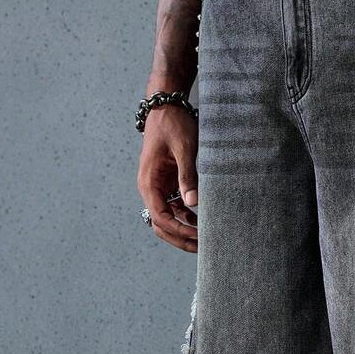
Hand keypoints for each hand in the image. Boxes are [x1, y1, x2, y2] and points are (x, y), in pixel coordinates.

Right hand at [137, 106, 199, 252]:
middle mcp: (150, 188)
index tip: (196, 236)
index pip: (159, 217)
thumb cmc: (174, 124)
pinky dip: (186, 219)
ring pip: (167, 220)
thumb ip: (188, 176)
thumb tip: (193, 203)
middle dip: (179, 238)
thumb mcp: (184, 149)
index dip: (177, 230)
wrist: (166, 106)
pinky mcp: (167, 185)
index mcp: (148, 182)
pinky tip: (202, 223)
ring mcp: (158, 188)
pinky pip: (174, 209)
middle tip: (203, 247)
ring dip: (183, 231)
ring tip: (206, 239)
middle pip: (160, 225)